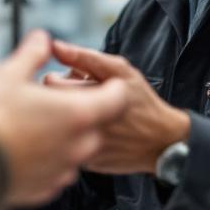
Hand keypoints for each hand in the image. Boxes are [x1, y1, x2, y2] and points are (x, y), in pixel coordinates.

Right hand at [0, 30, 128, 207]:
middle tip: (58, 102)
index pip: (116, 99)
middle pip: (96, 124)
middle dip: (82, 112)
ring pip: (77, 148)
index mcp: (79, 113)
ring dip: (66, 136)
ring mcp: (65, 169)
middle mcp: (79, 144)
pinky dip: (50, 158)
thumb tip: (42, 38)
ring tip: (38, 125)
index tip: (102, 83)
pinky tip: (28, 148)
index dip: (112, 88)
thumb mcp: (10, 75)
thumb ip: (33, 54)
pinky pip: (59, 169)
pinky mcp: (49, 187)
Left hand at [49, 40, 189, 174]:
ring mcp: (82, 148)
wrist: (162, 142)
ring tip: (86, 117)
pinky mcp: (84, 163)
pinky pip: (66, 149)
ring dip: (63, 121)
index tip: (73, 82)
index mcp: (86, 97)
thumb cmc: (141, 102)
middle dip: (59, 100)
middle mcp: (81, 124)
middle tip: (79, 99)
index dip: (59, 79)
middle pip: (48, 107)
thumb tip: (55, 46)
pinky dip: (73, 140)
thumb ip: (85, 57)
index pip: (49, 82)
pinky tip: (92, 134)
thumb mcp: (121, 71)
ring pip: (54, 129)